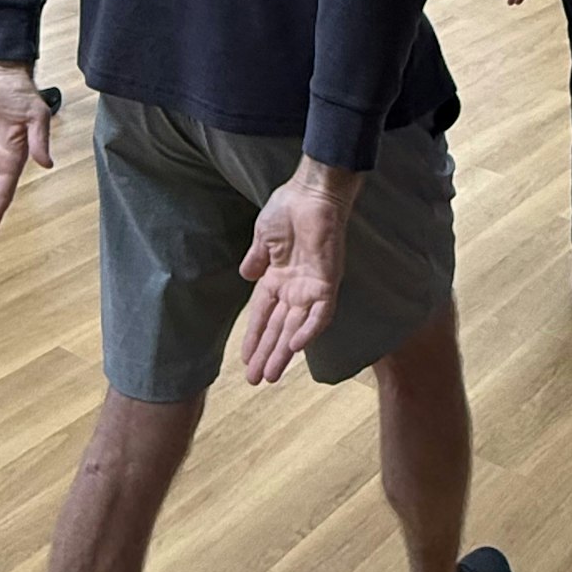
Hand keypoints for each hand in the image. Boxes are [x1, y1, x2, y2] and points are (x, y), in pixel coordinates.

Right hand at [239, 161, 359, 385]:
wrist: (311, 192)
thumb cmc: (287, 208)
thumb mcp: (263, 237)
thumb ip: (256, 259)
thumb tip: (246, 275)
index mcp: (277, 277)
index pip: (263, 315)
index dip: (253, 337)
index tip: (243, 360)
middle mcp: (294, 288)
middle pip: (278, 328)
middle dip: (266, 353)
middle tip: (255, 380)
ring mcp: (311, 286)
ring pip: (297, 328)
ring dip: (283, 351)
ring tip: (271, 374)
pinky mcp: (327, 281)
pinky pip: (320, 312)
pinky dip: (309, 329)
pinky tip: (296, 346)